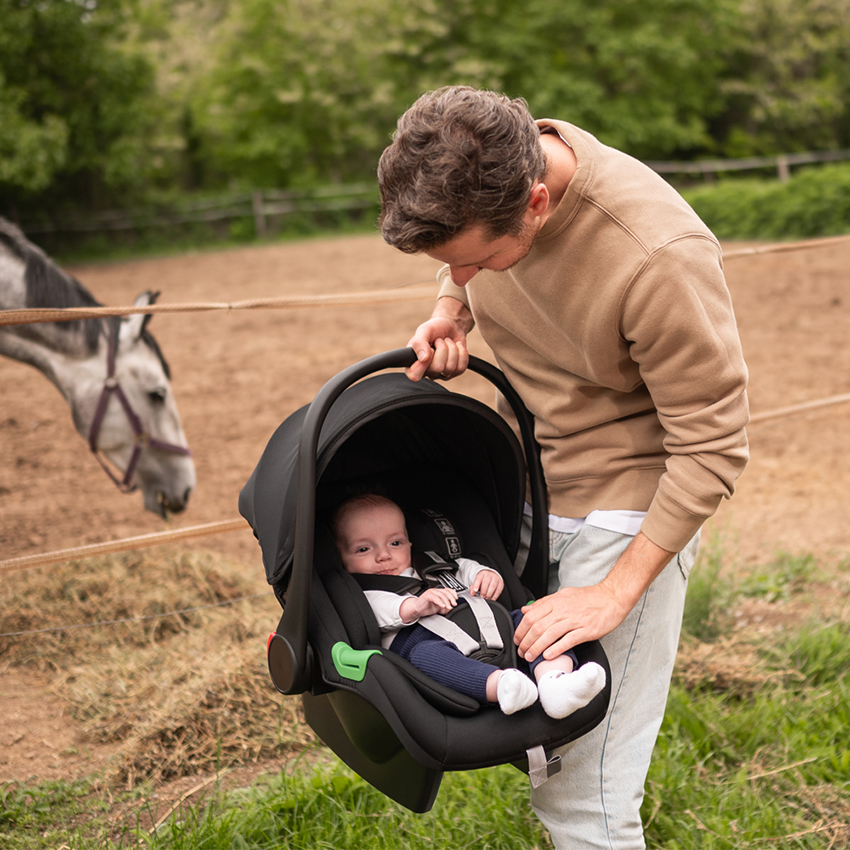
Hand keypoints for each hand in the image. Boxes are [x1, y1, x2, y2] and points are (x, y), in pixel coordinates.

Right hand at [400, 588, 457, 621]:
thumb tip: (452, 608)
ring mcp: (431, 592)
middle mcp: (435, 591)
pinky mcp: (427, 596)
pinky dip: (440, 602)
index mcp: (439, 592)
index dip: (453, 594)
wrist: (416, 609)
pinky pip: (435, 598)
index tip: (456, 599)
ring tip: (449, 607)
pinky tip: (442, 605)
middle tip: (454, 604)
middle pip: (446, 592)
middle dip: (451, 598)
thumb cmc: (426, 607)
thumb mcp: (439, 608)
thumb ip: (445, 607)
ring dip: (446, 601)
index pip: (448, 590)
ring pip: (441, 595)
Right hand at [405, 298, 472, 381]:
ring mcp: (441, 374)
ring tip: (447, 342)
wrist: (450, 326)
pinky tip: (457, 346)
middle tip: (439, 340)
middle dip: (442, 349)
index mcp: (413, 363)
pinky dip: (462, 352)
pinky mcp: (455, 372)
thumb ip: (419, 343)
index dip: (423, 363)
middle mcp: (426, 372)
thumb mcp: (423, 330)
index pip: (414, 375)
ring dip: (452, 349)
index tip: (430, 348)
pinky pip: (461, 367)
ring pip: (451, 368)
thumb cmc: (434, 328)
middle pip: (437, 368)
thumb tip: (423, 358)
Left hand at [469, 568, 503, 599]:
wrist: (492, 575)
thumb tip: (472, 593)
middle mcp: (489, 575)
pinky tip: (491, 598)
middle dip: (483, 591)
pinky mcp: (500, 583)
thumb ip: (473, 587)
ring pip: (492, 586)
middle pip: (486, 583)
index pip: (478, 578)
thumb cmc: (484, 580)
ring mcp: (496, 578)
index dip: (476, 585)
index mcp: (482, 574)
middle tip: (482, 596)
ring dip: (489, 594)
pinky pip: (498, 590)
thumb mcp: (477, 582)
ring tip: (486, 597)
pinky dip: (494, 596)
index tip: (475, 590)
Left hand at [514, 584, 629, 661]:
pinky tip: (548, 656)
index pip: (531, 615)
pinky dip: (556, 649)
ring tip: (531, 656)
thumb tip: (526, 609)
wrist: (612, 597)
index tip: (518, 639)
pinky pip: (568, 640)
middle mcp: (563, 610)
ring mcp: (575, 620)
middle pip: (538, 626)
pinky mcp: (587, 630)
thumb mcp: (563, 594)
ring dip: (537, 647)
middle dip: (526, 641)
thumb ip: (544, 603)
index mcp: (556, 602)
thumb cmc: (589, 597)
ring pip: (550, 634)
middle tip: (521, 651)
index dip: (521, 629)